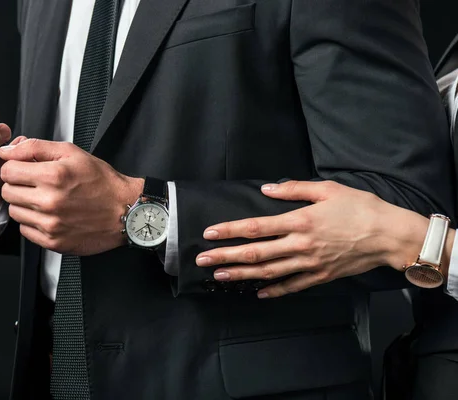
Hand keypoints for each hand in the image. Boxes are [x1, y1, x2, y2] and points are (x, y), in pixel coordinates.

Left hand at [0, 139, 143, 254]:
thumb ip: (35, 147)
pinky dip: (33, 222)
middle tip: (37, 184)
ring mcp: (50, 224)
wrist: (125, 211)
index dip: (14, 167)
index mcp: (53, 176)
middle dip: (18, 185)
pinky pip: (25, 230)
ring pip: (14, 212)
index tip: (25, 169)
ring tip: (45, 199)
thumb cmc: (102, 182)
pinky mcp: (53, 242)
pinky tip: (50, 215)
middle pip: (7, 191)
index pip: (7, 170)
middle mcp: (49, 202)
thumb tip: (6, 151)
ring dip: (24, 204)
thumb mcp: (72, 153)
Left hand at [195, 180, 428, 297]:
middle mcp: (300, 244)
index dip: (230, 230)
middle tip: (202, 261)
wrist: (389, 235)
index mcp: (299, 221)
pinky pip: (293, 286)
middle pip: (255, 253)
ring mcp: (309, 263)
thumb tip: (266, 189)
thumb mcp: (327, 189)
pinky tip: (258, 293)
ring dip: (242, 274)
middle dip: (225, 257)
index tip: (210, 233)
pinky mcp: (321, 276)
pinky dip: (274, 291)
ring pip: (269, 272)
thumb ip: (294, 189)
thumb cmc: (360, 208)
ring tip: (220, 277)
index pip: (256, 227)